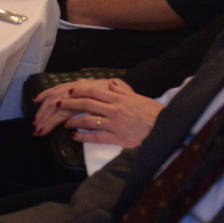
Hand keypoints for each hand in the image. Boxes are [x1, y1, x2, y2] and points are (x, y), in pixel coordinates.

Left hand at [36, 80, 160, 148]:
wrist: (166, 128)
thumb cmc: (153, 113)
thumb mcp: (138, 97)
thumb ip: (122, 91)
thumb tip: (111, 84)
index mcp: (119, 98)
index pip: (94, 92)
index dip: (79, 91)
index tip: (69, 91)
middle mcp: (114, 110)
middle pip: (86, 104)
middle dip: (69, 104)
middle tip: (57, 104)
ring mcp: (114, 124)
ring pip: (88, 121)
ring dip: (73, 121)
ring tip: (64, 123)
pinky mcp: (117, 138)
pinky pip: (96, 137)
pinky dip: (83, 136)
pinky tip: (74, 137)